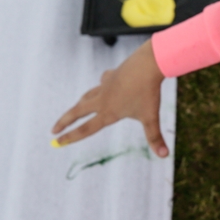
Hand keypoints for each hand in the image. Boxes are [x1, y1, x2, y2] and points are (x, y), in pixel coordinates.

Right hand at [51, 39, 167, 156]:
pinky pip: (103, 81)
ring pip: (87, 96)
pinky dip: (102, 86)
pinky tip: (105, 83)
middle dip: (64, 122)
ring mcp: (105, 85)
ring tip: (76, 110)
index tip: (56, 142)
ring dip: (80, 105)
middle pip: (77, 112)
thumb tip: (165, 156)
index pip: (85, 129)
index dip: (69, 137)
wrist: (147, 64)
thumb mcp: (151, 117)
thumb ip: (155, 137)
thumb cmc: (149, 92)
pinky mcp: (111, 75)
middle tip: (53, 129)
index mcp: (108, 112)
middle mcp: (102, 99)